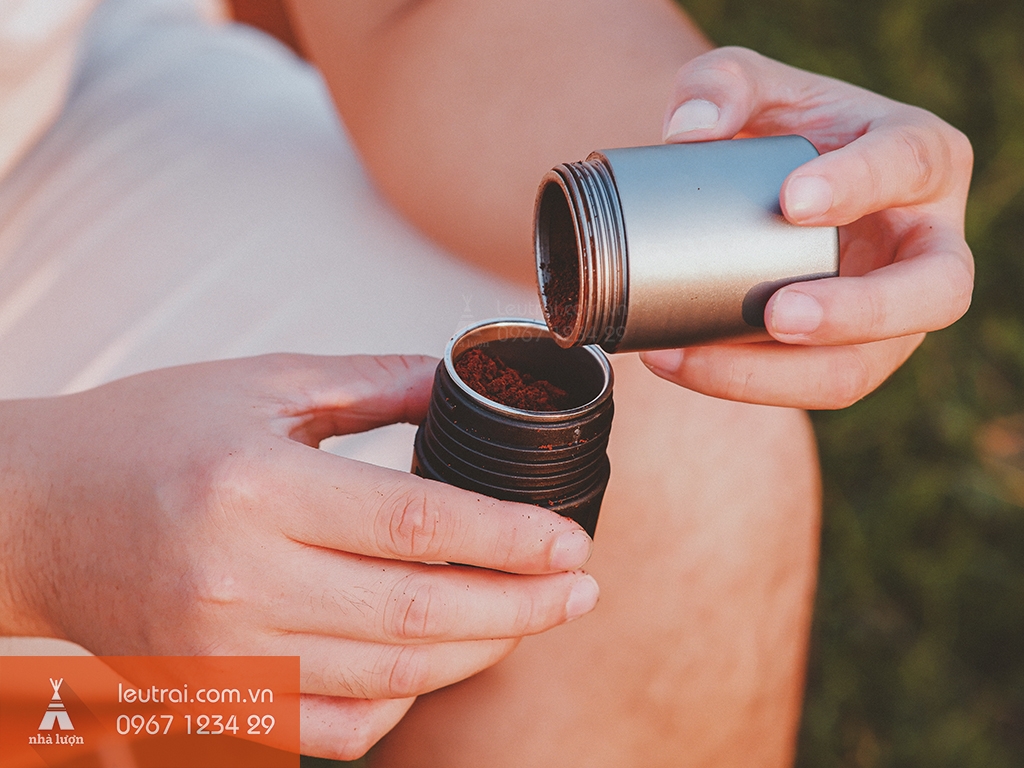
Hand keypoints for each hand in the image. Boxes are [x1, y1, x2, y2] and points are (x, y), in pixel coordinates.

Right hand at [0, 354, 596, 758]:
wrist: (38, 512)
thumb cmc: (145, 434)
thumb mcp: (263, 385)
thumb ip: (375, 385)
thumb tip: (465, 384)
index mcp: (256, 487)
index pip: (416, 524)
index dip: (509, 538)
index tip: (572, 542)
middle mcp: (241, 579)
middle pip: (419, 615)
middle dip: (521, 606)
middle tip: (579, 588)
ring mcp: (227, 652)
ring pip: (391, 678)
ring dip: (479, 653)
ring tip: (530, 617)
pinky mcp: (218, 694)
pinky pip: (335, 729)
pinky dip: (403, 706)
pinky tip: (437, 666)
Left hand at [639, 46, 973, 407]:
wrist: (775, 187)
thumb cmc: (782, 131)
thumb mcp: (754, 84)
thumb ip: (720, 82)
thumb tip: (690, 133)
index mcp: (920, 158)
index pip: (910, 167)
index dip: (860, 185)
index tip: (792, 200)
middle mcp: (926, 243)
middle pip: (933, 292)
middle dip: (858, 312)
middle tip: (779, 313)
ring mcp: (893, 311)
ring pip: (865, 365)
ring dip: (782, 375)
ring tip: (695, 358)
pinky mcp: (847, 353)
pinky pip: (810, 385)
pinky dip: (746, 383)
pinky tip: (685, 364)